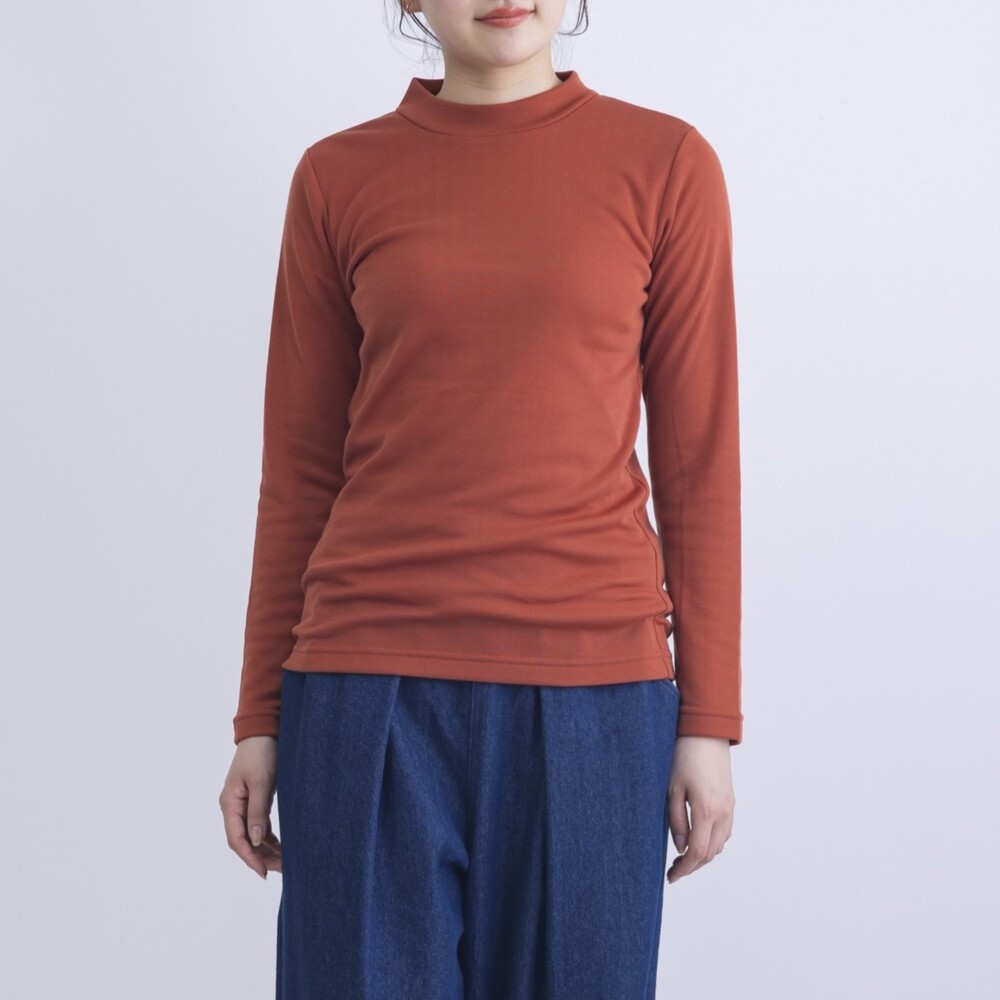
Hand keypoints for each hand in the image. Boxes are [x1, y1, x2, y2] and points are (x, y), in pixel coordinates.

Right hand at [219, 735, 281, 878]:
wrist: (264, 730)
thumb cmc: (261, 752)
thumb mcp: (262, 782)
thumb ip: (257, 811)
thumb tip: (255, 840)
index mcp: (230, 803)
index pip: (236, 839)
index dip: (249, 857)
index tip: (264, 872)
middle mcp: (233, 806)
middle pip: (243, 840)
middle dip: (260, 857)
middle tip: (280, 869)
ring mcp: (243, 803)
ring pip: (252, 834)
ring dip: (266, 849)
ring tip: (283, 862)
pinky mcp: (255, 798)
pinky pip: (259, 824)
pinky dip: (269, 836)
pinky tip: (281, 846)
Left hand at [666, 736, 734, 883]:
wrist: (706, 732)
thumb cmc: (684, 756)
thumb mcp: (672, 788)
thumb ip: (676, 820)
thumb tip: (680, 847)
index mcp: (706, 810)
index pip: (697, 852)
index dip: (684, 869)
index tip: (671, 877)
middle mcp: (723, 813)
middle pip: (711, 853)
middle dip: (692, 866)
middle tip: (674, 871)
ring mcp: (729, 807)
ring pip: (720, 844)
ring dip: (703, 856)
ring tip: (683, 858)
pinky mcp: (730, 801)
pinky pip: (725, 832)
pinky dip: (712, 843)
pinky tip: (698, 840)